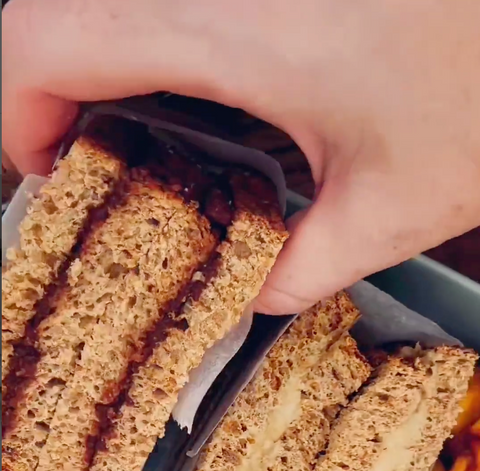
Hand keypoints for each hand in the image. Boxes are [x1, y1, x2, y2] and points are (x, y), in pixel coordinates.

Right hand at [3, 0, 479, 313]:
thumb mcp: (395, 205)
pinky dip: (140, 28)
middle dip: (43, 81)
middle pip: (53, 2)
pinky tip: (191, 78)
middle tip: (85, 152)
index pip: (50, 41)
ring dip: (90, 48)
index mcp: (235, 26)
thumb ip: (304, 268)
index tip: (50, 172)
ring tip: (131, 120)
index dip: (22, 113)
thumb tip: (255, 300)